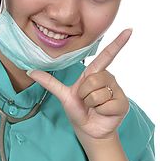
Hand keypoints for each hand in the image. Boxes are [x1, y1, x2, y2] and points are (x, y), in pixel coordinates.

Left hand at [27, 29, 132, 144]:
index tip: (129, 30)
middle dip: (84, 94)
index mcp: (95, 73)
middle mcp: (108, 79)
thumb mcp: (63, 95)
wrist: (89, 130)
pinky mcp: (122, 103)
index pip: (107, 55)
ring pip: (98, 93)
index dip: (117, 43)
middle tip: (86, 102)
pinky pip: (107, 103)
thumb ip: (49, 82)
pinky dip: (100, 111)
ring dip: (91, 104)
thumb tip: (30, 70)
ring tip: (94, 107)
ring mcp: (116, 91)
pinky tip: (102, 113)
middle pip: (93, 80)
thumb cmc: (79, 111)